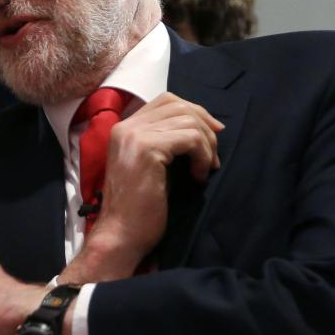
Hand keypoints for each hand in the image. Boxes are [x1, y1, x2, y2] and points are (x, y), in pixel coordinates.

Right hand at [64, 92, 223, 281]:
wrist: (121, 234)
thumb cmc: (138, 208)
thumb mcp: (150, 166)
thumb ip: (164, 142)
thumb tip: (202, 126)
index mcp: (123, 128)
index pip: (165, 101)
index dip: (193, 112)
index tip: (211, 135)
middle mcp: (126, 126)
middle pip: (178, 104)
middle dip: (204, 125)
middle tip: (213, 155)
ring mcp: (134, 136)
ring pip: (188, 119)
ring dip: (206, 144)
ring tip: (205, 169)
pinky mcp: (147, 149)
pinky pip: (190, 138)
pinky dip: (202, 156)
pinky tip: (198, 177)